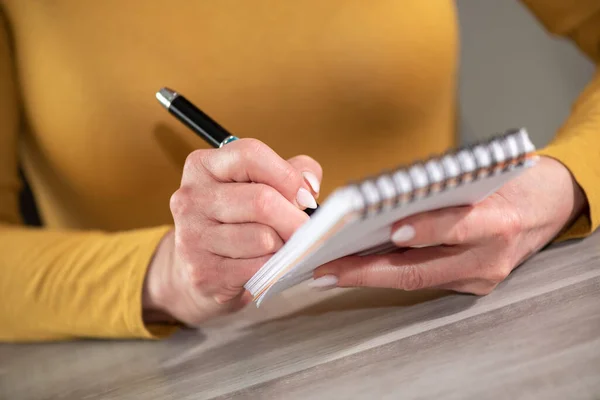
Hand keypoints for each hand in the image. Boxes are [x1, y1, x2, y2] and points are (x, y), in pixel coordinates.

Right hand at [143, 138, 321, 325]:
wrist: (198, 270)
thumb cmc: (236, 222)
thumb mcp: (258, 185)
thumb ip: (291, 172)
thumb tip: (309, 184)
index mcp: (203, 166)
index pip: (250, 155)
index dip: (286, 175)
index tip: (303, 195)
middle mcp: (190, 198)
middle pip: (261, 200)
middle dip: (294, 218)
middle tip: (305, 229)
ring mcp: (192, 237)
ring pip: (263, 238)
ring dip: (282, 245)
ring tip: (278, 247)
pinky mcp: (202, 272)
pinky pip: (258, 268)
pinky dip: (273, 268)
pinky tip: (266, 266)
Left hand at [312, 156, 586, 294]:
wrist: (549, 205)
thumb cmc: (514, 182)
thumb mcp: (486, 172)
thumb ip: (443, 187)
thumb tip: (386, 195)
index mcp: (498, 223)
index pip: (458, 228)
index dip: (425, 229)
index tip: (390, 229)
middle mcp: (489, 258)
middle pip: (422, 271)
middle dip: (369, 271)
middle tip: (329, 269)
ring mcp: (480, 277)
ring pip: (416, 281)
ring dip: (370, 277)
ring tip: (332, 271)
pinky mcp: (471, 285)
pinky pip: (424, 281)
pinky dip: (390, 273)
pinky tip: (360, 268)